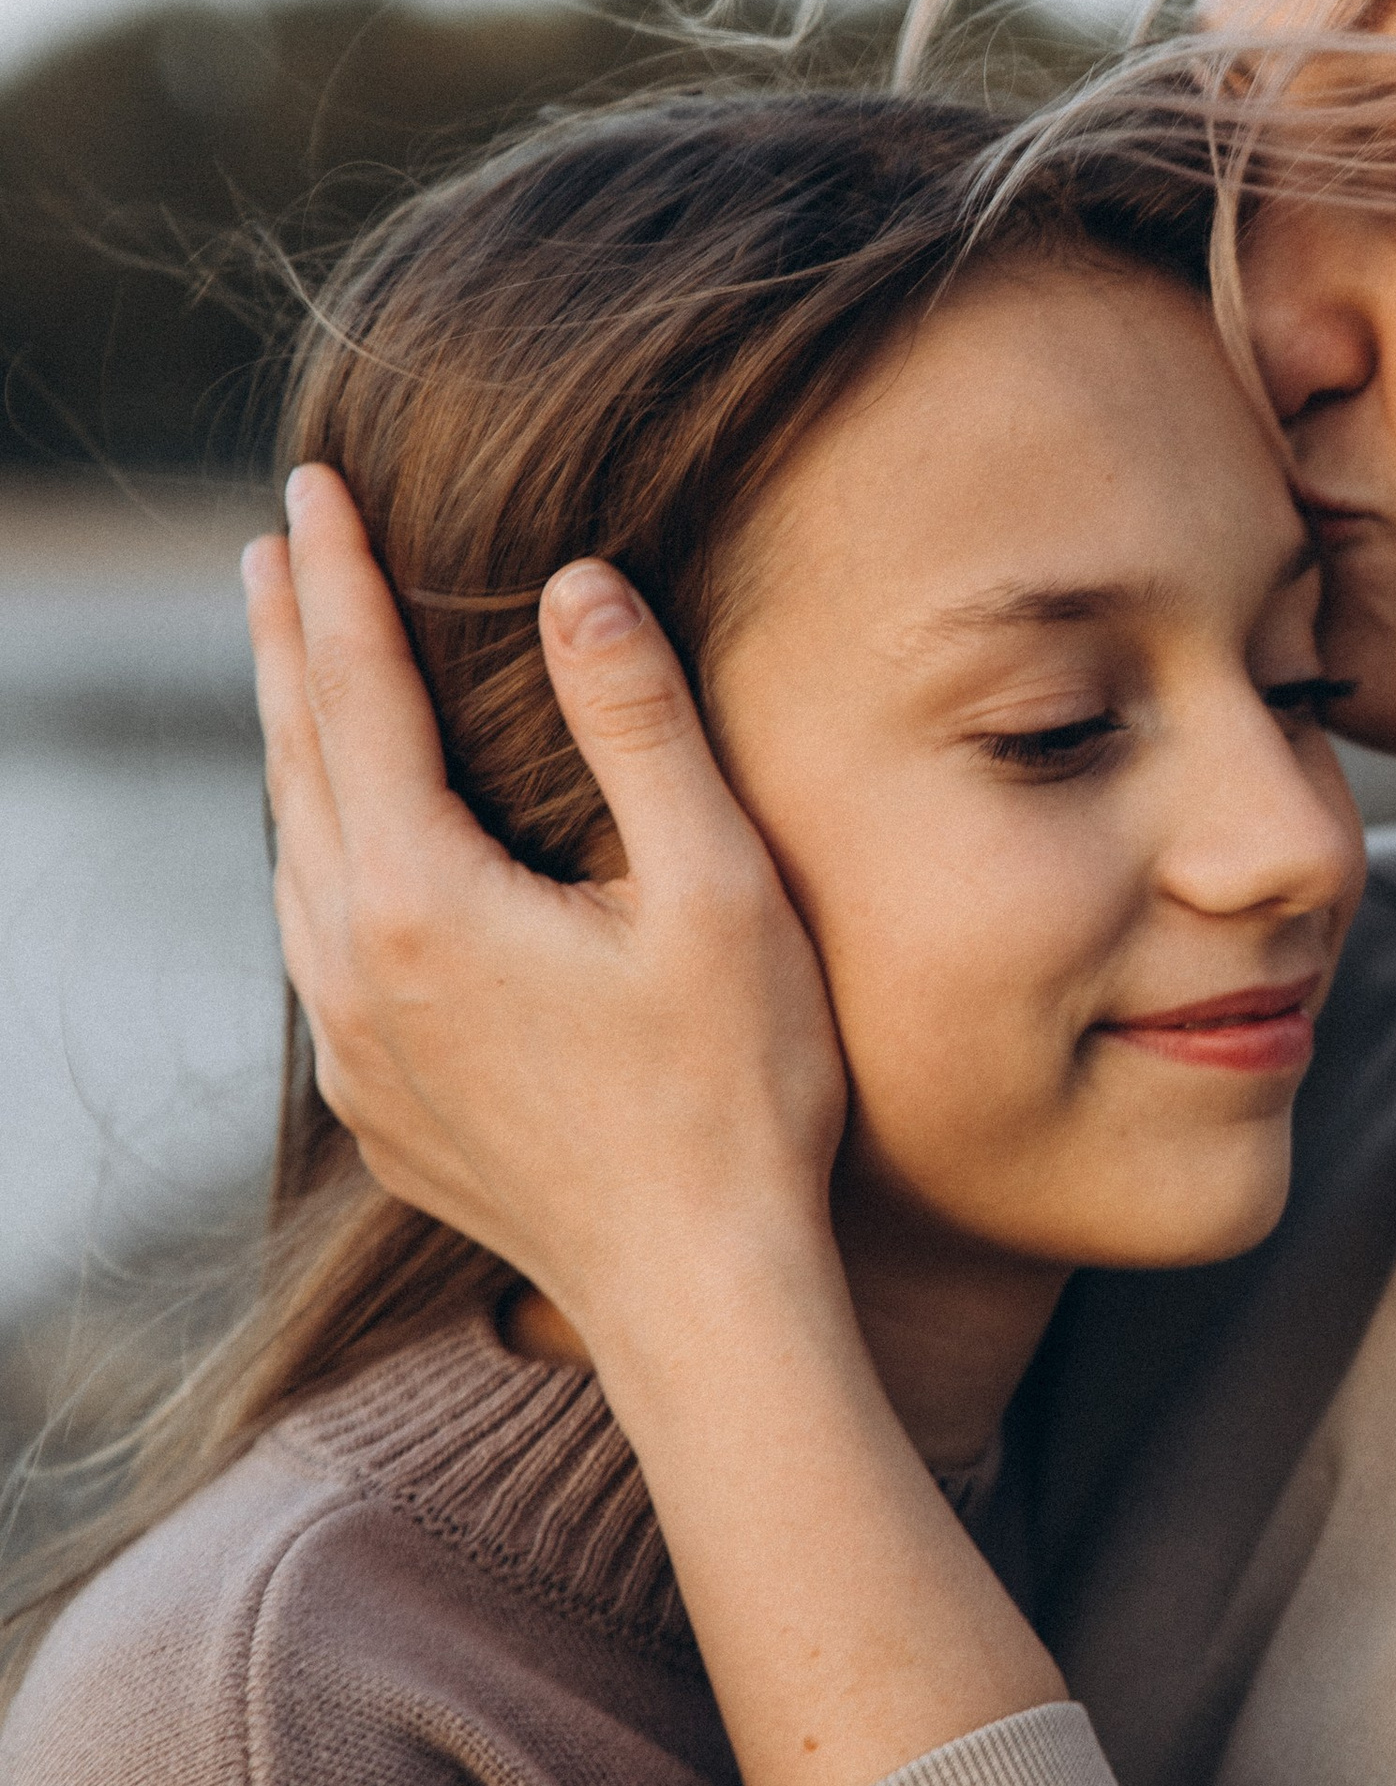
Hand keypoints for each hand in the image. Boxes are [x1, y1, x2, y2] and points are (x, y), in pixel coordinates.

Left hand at [245, 465, 849, 1354]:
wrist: (699, 1297)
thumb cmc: (735, 1092)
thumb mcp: (718, 888)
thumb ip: (640, 725)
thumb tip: (576, 583)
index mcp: (423, 900)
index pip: (356, 694)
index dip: (337, 581)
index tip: (310, 489)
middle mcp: (356, 971)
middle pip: (301, 766)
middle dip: (288, 644)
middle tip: (271, 547)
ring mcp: (357, 1049)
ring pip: (296, 862)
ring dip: (295, 752)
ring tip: (296, 674)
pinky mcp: (380, 1108)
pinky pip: (320, 947)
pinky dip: (321, 860)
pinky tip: (347, 853)